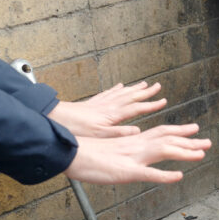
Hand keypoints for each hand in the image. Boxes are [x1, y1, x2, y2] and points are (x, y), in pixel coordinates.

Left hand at [48, 82, 166, 137]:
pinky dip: (116, 89)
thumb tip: (138, 132)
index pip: (137, 108)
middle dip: (146, 92)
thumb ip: (120, 133)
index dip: (151, 105)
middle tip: (158, 86)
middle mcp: (108, 105)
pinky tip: (119, 86)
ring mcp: (100, 103)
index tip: (163, 101)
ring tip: (143, 83)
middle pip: (131, 96)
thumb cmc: (76, 130)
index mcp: (113, 114)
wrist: (55, 119)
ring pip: (121, 93)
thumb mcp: (100, 136)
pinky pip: (108, 93)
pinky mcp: (92, 103)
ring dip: (134, 88)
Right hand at [64, 124, 210, 184]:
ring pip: (163, 151)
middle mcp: (136, 146)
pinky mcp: (126, 171)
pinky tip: (178, 176)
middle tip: (208, 142)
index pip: (160, 132)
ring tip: (202, 154)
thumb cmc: (86, 153)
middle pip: (167, 139)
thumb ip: (124, 150)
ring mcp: (132, 158)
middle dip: (189, 141)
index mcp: (133, 142)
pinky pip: (149, 173)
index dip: (179, 131)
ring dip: (184, 153)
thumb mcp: (111, 150)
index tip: (194, 130)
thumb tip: (134, 150)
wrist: (70, 154)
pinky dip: (165, 175)